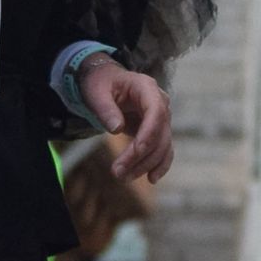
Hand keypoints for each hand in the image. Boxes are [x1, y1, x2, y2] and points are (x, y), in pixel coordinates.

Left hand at [80, 59, 172, 180]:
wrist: (106, 82)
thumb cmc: (101, 84)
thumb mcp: (96, 92)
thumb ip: (106, 109)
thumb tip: (117, 128)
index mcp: (146, 87)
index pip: (156, 112)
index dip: (149, 133)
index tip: (137, 151)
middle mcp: (160, 102)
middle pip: (159, 133)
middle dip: (141, 156)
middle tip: (117, 172)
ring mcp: (161, 117)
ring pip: (162, 145)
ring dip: (146, 164)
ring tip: (123, 176)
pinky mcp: (157, 130)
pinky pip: (164, 149)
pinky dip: (159, 164)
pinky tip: (151, 178)